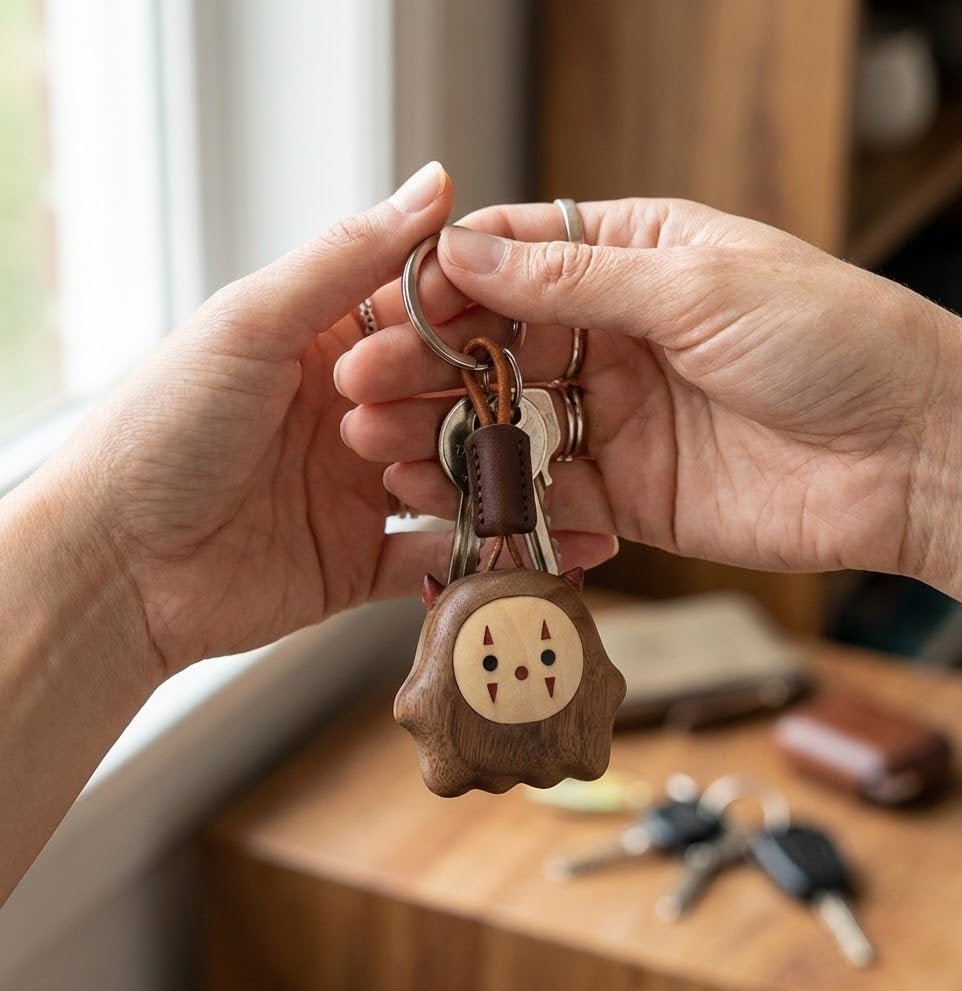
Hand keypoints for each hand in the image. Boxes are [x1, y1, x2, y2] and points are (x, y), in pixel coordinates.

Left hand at [37, 166, 615, 679]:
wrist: (114, 563)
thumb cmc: (163, 425)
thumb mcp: (253, 322)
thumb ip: (347, 258)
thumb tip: (437, 182)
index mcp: (327, 347)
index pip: (428, 321)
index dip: (483, 317)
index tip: (543, 317)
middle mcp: (352, 415)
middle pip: (451, 404)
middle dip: (504, 411)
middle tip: (562, 416)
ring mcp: (358, 491)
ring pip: (454, 481)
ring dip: (506, 484)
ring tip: (573, 490)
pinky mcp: (359, 561)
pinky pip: (434, 557)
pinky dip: (484, 556)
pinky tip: (540, 554)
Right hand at [336, 198, 961, 625]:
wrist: (911, 454)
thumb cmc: (830, 337)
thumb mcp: (697, 284)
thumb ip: (577, 279)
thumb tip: (469, 252)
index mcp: (640, 258)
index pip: (520, 256)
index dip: (449, 279)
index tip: (387, 304)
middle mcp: (621, 335)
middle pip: (499, 345)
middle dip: (427, 364)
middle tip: (359, 383)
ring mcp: (621, 415)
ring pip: (510, 420)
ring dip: (445, 432)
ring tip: (378, 443)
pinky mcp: (631, 490)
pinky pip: (547, 491)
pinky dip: (497, 493)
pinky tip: (440, 493)